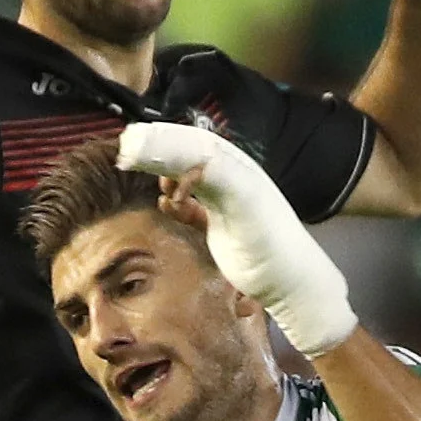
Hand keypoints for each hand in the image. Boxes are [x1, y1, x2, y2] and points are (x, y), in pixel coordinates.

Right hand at [121, 121, 356, 351]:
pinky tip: (168, 207)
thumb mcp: (244, 200)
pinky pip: (192, 208)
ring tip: (162, 189)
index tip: (135, 143)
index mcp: (236, 166)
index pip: (193, 142)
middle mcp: (230, 179)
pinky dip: (177, 205)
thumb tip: (183, 156)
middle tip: (131, 159)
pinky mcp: (221, 227)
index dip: (164, 138)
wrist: (289, 281)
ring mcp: (226, 203)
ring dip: (169, 180)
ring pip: (187, 180)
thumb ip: (216, 173)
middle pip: (187, 157)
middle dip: (160, 156)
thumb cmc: (271, 240)